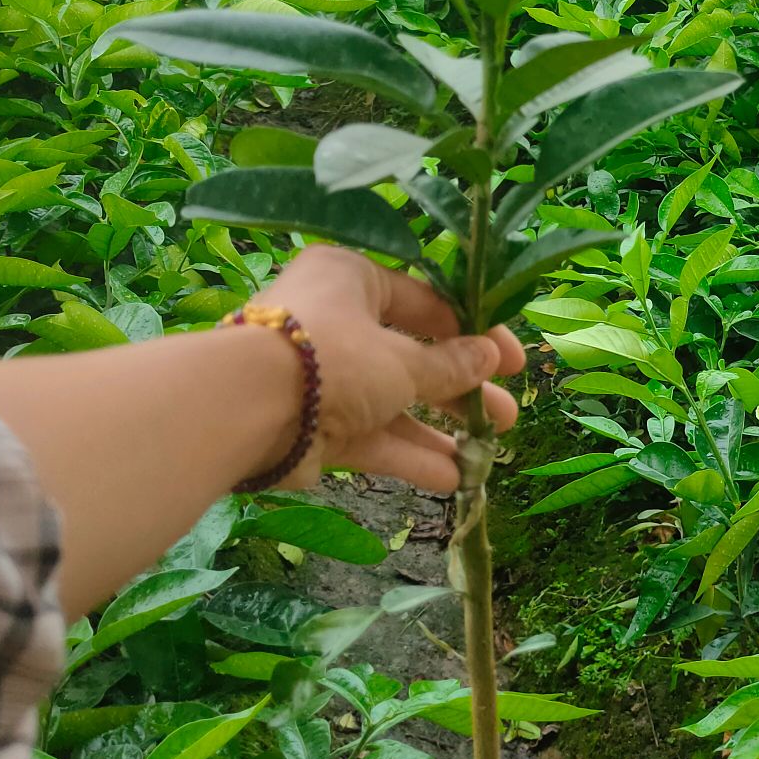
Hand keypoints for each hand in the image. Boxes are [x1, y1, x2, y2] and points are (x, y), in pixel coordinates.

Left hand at [260, 246, 523, 494]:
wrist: (247, 410)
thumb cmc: (333, 357)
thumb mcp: (404, 359)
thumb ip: (450, 365)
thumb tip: (488, 359)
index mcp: (352, 279)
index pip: (424, 301)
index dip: (473, 332)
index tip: (512, 361)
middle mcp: (337, 322)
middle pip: (412, 355)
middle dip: (463, 389)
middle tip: (507, 415)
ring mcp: (324, 378)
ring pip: (393, 401)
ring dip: (440, 428)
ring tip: (490, 454)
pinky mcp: (313, 426)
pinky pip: (370, 435)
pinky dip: (407, 454)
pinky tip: (452, 478)